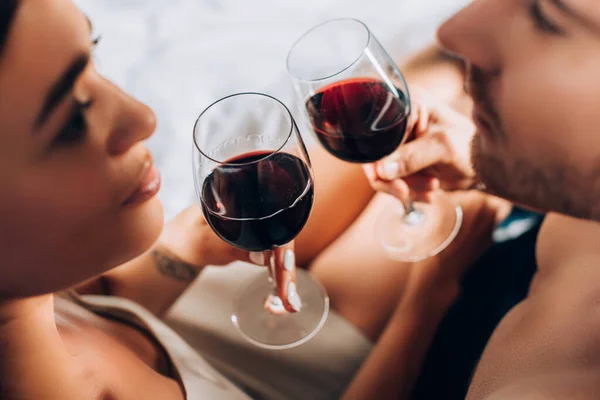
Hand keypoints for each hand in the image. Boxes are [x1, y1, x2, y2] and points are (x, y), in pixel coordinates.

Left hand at [159, 204, 300, 312]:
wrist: (179, 240)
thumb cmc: (186, 235)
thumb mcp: (203, 241)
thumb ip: (230, 245)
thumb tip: (264, 257)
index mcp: (243, 201)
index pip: (272, 220)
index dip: (281, 242)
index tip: (284, 265)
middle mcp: (257, 211)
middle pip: (281, 238)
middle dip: (287, 269)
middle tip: (288, 297)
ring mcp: (260, 228)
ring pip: (281, 252)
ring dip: (287, 278)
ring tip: (290, 303)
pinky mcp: (260, 242)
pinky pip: (275, 260)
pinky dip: (280, 278)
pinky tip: (284, 297)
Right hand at [364, 87, 475, 200]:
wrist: (483, 163)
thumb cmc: (469, 145)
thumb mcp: (442, 148)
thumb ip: (412, 157)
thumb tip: (382, 170)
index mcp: (405, 105)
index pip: (376, 133)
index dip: (376, 158)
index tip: (388, 178)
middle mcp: (397, 121)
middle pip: (374, 155)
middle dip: (391, 178)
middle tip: (406, 191)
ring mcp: (398, 143)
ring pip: (382, 172)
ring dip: (405, 186)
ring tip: (431, 187)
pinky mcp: (401, 159)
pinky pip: (392, 180)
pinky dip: (409, 190)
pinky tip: (429, 192)